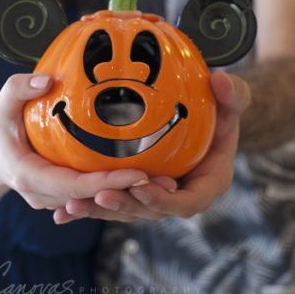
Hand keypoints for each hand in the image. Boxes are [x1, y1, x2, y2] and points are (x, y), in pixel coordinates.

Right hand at [0, 74, 152, 209]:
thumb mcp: (1, 104)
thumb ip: (19, 88)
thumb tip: (48, 79)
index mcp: (29, 177)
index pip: (74, 186)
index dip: (106, 183)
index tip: (138, 175)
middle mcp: (44, 194)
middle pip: (91, 197)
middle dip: (127, 192)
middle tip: (165, 183)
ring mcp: (54, 198)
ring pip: (95, 200)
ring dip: (128, 194)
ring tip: (167, 183)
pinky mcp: (65, 194)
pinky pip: (94, 194)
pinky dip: (118, 188)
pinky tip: (150, 178)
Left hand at [54, 72, 250, 222]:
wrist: (209, 118)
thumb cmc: (223, 110)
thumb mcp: (233, 101)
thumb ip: (233, 94)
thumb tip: (221, 80)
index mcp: (207, 183)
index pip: (187, 202)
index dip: (164, 201)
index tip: (143, 186)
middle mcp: (181, 196)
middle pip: (150, 212)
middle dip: (124, 207)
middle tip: (100, 195)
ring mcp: (157, 197)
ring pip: (128, 211)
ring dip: (100, 211)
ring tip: (71, 206)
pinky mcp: (137, 192)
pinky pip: (113, 202)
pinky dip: (89, 207)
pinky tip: (61, 212)